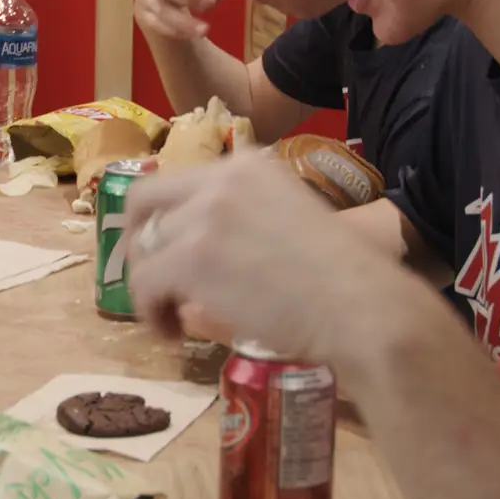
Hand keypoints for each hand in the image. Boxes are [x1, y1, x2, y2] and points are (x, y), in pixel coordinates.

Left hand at [123, 154, 415, 370]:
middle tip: (154, 283)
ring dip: (149, 288)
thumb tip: (195, 249)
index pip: (175, 179)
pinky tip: (172, 333)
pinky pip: (144, 286)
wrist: (361, 305)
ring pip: (143, 251)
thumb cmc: (344, 278)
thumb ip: (246, 216)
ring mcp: (205, 216)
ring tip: (170, 317)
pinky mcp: (194, 258)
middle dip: (138, 245)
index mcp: (249, 165)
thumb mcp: (292, 218)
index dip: (160, 219)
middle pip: (143, 202)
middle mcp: (222, 179)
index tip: (164, 250)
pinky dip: (150, 313)